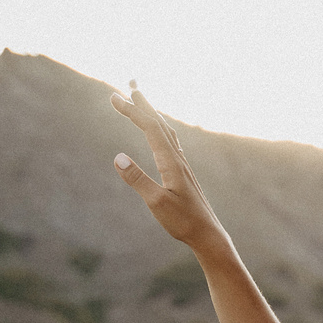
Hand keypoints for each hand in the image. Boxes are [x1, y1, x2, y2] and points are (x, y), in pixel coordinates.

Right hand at [110, 85, 224, 248]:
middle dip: (143, 106)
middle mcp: (178, 159)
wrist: (208, 235)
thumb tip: (118, 157)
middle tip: (129, 88)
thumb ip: (138, 180)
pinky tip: (161, 136)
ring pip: (167, 133)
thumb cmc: (183, 221)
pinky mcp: (183, 175)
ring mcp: (182, 166)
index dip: (132, 111)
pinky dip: (162, 131)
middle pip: (160, 125)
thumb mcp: (156, 203)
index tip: (114, 98)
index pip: (150, 128)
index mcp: (171, 162)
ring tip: (143, 105)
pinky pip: (171, 144)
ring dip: (154, 117)